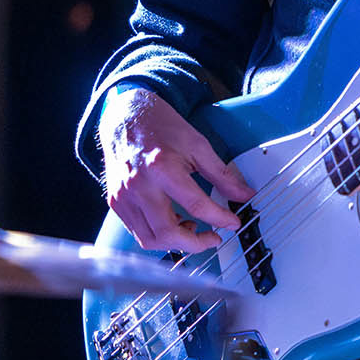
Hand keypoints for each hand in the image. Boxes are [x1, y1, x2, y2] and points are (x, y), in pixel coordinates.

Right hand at [98, 88, 255, 253]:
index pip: (196, 205)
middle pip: (167, 233)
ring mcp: (123, 197)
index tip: (233, 223)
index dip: (220, 219)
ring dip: (176, 243)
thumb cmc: (161, 127)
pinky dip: (158, 235)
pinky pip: (137, 231)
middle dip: (196, 243)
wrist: (125, 116)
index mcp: (162, 168)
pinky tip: (173, 222)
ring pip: (150, 239)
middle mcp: (139, 186)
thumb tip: (243, 194)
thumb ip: (221, 174)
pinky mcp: (116, 203)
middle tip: (213, 237)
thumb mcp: (197, 145)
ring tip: (193, 228)